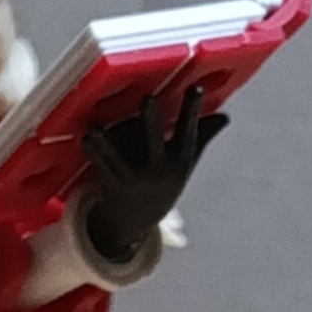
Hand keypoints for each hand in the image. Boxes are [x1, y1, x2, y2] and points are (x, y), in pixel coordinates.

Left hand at [82, 86, 227, 263]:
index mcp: (179, 160)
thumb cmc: (161, 183)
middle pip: (154, 142)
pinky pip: (103, 164)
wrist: (135, 223)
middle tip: (148, 98)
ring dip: (108, 143)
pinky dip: (94, 151)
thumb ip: (202, 137)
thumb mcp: (184, 164)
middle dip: (151, 122)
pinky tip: (87, 137)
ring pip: (120, 156)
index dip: (193, 111)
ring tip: (97, 127)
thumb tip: (224, 117)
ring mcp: (135, 177)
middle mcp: (158, 169)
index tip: (196, 88)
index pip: (189, 132)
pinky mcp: (113, 184)